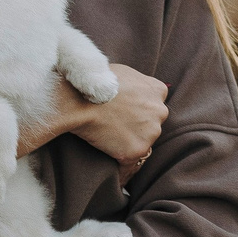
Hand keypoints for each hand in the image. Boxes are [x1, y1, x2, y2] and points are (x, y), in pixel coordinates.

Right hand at [20, 62, 167, 180]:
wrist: (77, 99)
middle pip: (151, 124)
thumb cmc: (93, 82)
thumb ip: (135, 83)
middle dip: (137, 127)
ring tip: (107, 142)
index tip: (125, 114)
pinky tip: (108, 163)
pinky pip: (130, 163)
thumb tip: (130, 89)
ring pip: (142, 142)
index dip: (138, 109)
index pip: (154, 103)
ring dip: (128, 144)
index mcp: (157, 90)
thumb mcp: (121, 72)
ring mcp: (151, 132)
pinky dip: (120, 164)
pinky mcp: (137, 150)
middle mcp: (160, 111)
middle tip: (114, 128)